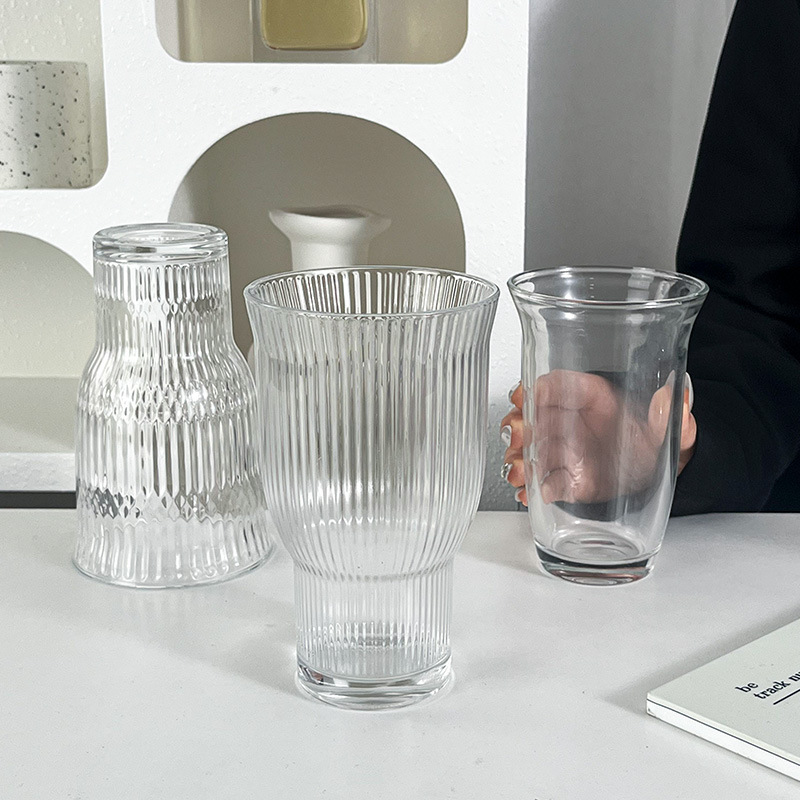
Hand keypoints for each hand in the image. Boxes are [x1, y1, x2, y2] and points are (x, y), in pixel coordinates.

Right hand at [501, 373, 696, 505]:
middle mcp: (570, 419)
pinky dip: (528, 487)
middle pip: (532, 414)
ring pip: (528, 447)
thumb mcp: (666, 428)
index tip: (526, 398)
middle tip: (520, 439)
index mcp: (591, 397)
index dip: (536, 389)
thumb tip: (677, 397)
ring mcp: (561, 448)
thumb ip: (669, 415)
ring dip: (519, 458)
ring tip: (522, 472)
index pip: (556, 383)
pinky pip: (537, 479)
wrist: (655, 476)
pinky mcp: (560, 476)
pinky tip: (528, 492)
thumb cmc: (653, 443)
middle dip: (519, 426)